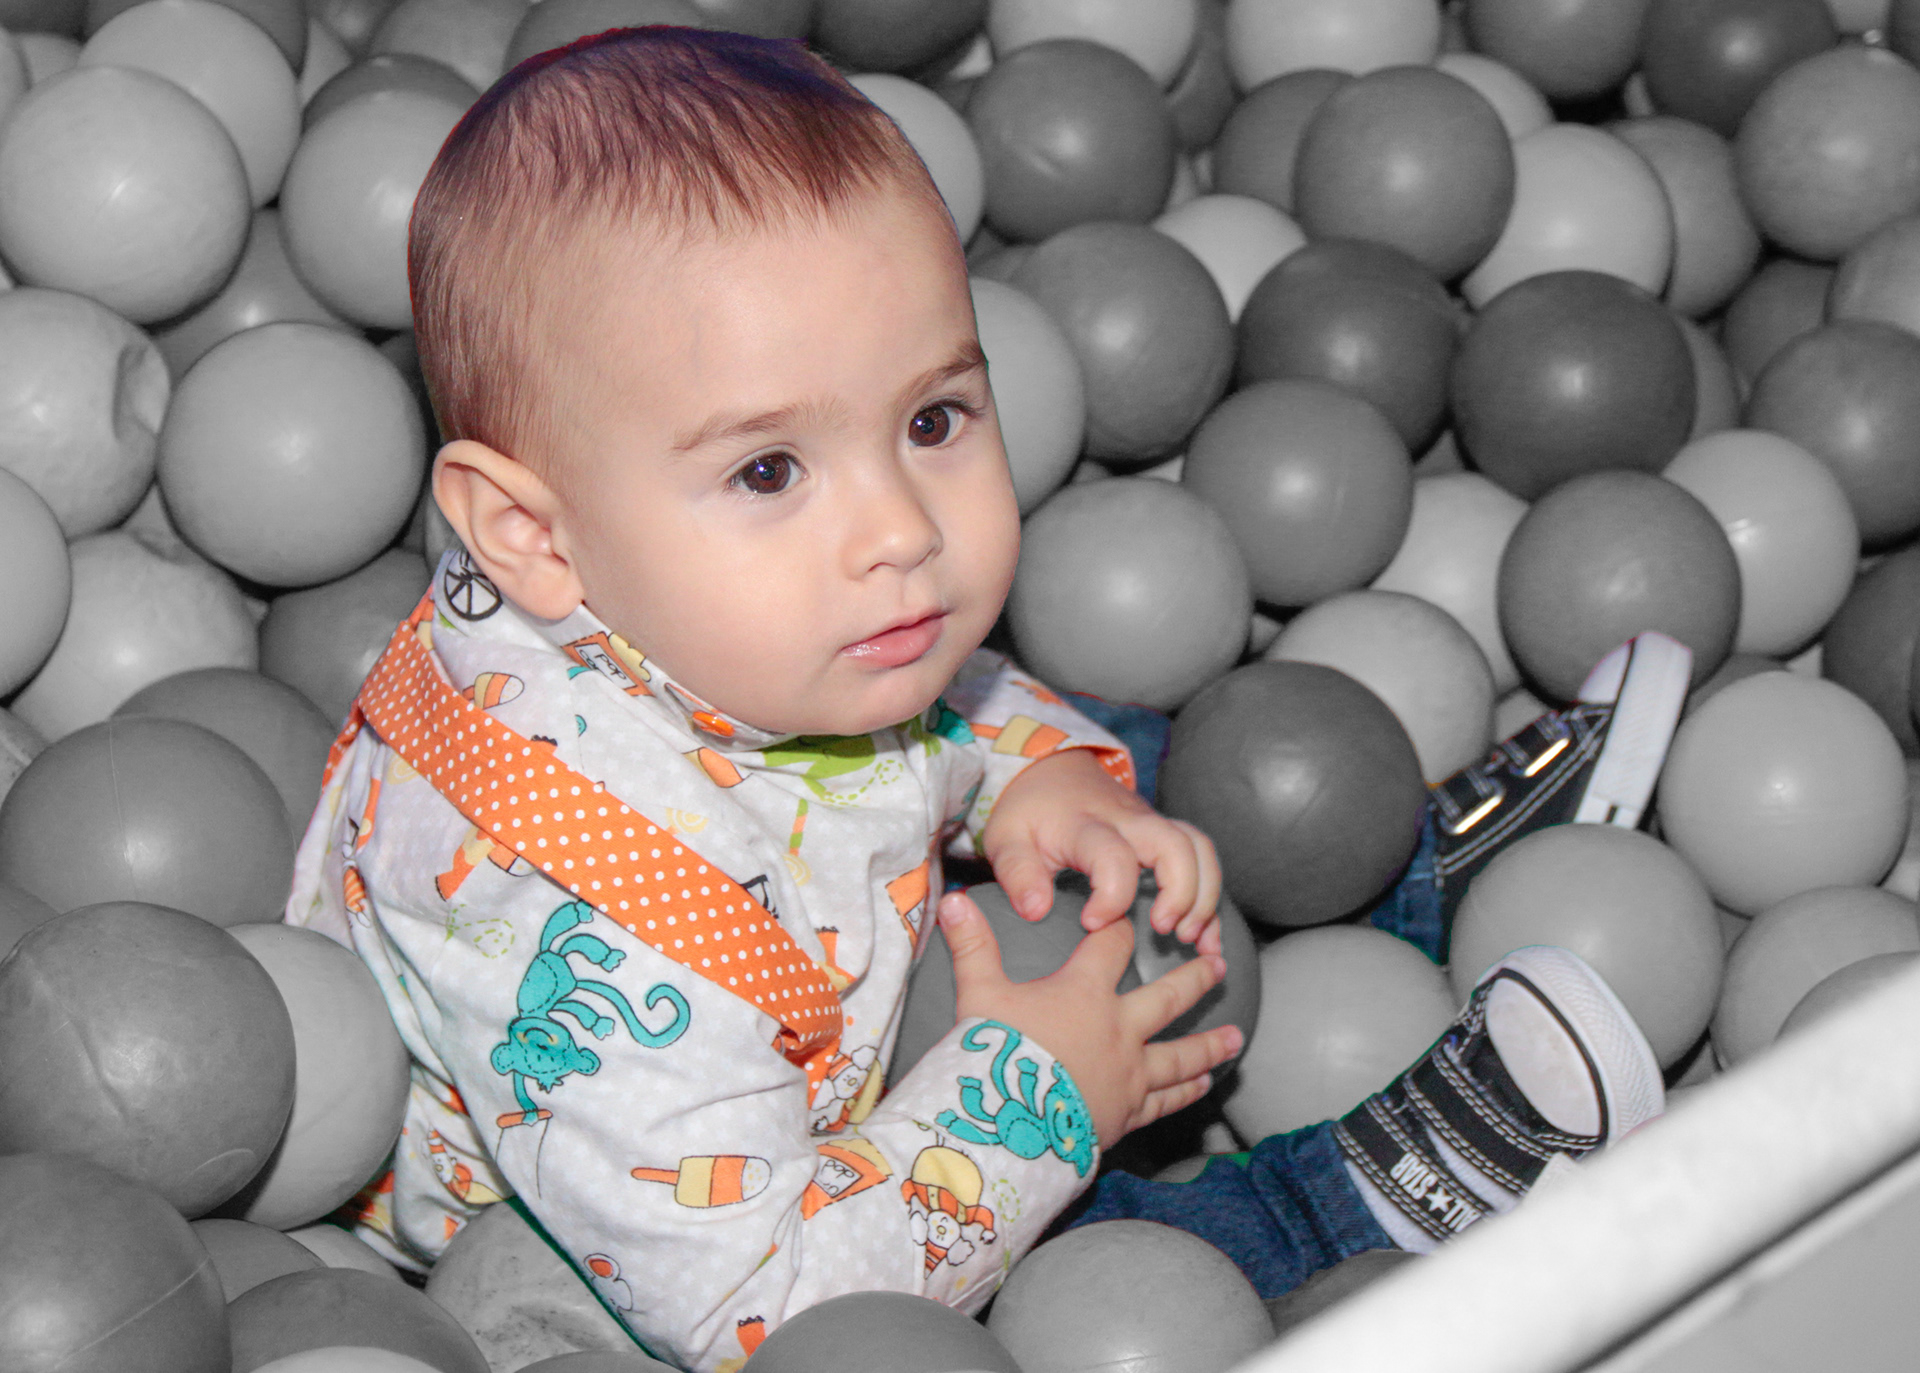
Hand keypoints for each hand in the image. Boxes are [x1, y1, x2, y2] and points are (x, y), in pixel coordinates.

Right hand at [938, 888, 1243, 1149]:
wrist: (1010, 1125)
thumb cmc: (994, 1054)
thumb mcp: (977, 994)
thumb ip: (972, 946)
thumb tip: (952, 899)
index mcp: (1084, 993)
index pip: (1112, 946)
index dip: (1119, 926)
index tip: (1129, 915)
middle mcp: (1118, 1029)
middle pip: (1167, 997)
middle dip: (1195, 979)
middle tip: (1220, 965)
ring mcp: (1129, 1074)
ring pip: (1180, 1055)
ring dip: (1208, 1044)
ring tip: (1235, 1037)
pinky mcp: (1128, 1113)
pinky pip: (1165, 1100)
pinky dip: (1186, 1091)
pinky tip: (1204, 1084)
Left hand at [981, 747, 1222, 953]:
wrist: (1049, 769)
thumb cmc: (1029, 811)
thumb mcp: (1006, 839)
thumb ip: (1018, 874)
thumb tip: (1036, 911)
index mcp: (1086, 824)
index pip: (1113, 856)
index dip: (1111, 896)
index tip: (1091, 923)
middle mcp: (1128, 820)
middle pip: (1176, 845)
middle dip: (1182, 893)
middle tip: (1164, 931)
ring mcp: (1151, 824)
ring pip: (1198, 847)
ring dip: (1205, 894)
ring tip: (1191, 938)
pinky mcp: (1163, 833)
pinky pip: (1201, 857)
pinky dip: (1211, 898)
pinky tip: (1207, 938)